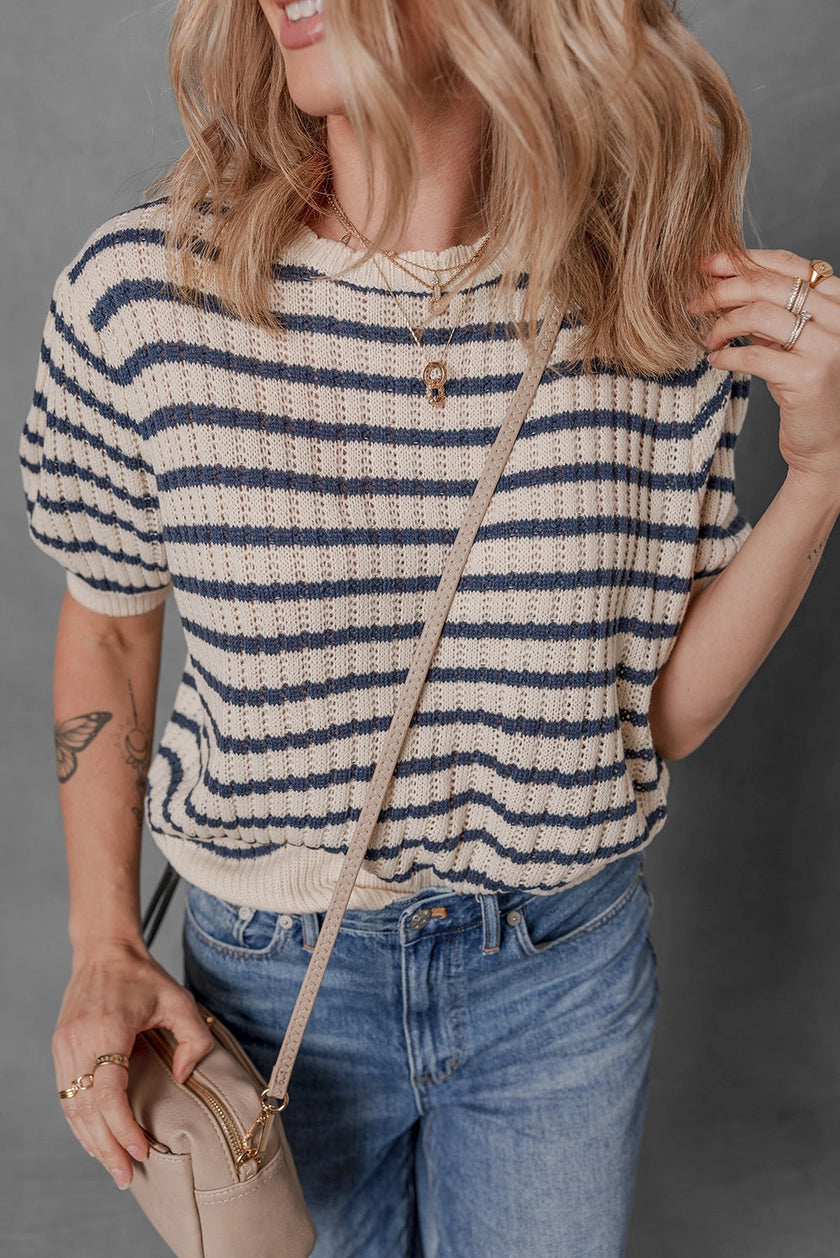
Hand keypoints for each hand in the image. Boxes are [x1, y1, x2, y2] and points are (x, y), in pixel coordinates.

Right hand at [53, 942, 213, 1189]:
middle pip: (86, 1110)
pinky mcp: (59, 1049)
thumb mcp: (180, 999)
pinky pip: (66, 1095)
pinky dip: (79, 1122)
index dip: (122, 1127)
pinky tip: (95, 1140)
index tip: (140, 1149)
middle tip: (125, 1176)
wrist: (103, 951)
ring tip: (112, 1166)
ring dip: (90, 1140)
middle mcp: (79, 1041)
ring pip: (71, 1108)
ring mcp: (64, 1046)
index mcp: (108, 1029)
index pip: (108, 1093)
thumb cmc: (143, 976)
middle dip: (106, 1147)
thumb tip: (183, 1077)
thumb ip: (193, 1038)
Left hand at [690, 249, 839, 496]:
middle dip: (723, 289)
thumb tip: (720, 278)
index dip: (742, 259)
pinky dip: (728, 356)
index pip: (787, 264)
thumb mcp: (790, 340)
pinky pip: (755, 356)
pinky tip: (716, 360)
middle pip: (768, 285)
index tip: (707, 263)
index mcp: (837, 301)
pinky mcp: (809, 378)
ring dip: (723, 324)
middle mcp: (839, 318)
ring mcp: (828, 347)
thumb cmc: (804, 389)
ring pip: (760, 314)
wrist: (827, 444)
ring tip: (708, 338)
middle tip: (694, 302)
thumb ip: (768, 311)